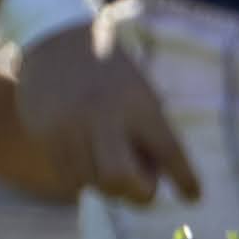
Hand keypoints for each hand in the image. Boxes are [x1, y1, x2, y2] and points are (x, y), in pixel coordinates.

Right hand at [19, 16, 200, 206]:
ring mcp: (70, 126)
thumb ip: (148, 134)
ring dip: (109, 187)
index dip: (184, 177)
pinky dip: (85, 179)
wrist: (57, 41)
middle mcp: (103, 114)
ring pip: (92, 183)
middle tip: (143, 189)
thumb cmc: (111, 73)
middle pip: (119, 177)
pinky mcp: (45, 134)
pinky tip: (90, 161)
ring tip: (113, 164)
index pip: (167, 149)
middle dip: (136, 194)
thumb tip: (152, 182)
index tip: (193, 196)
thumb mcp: (140, 92)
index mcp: (138, 102)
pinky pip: (69, 177)